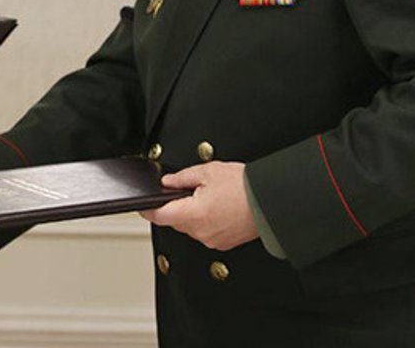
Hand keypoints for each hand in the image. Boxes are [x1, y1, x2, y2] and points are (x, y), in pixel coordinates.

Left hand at [141, 161, 258, 250]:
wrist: (270, 201)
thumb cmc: (244, 186)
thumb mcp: (208, 172)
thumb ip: (182, 177)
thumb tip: (168, 182)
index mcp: (193, 214)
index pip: (159, 216)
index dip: (148, 209)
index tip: (143, 205)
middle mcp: (200, 232)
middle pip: (175, 221)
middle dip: (176, 207)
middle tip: (189, 190)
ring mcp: (212, 240)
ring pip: (190, 227)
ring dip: (192, 214)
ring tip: (210, 197)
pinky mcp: (223, 243)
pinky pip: (205, 232)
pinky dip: (205, 221)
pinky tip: (218, 208)